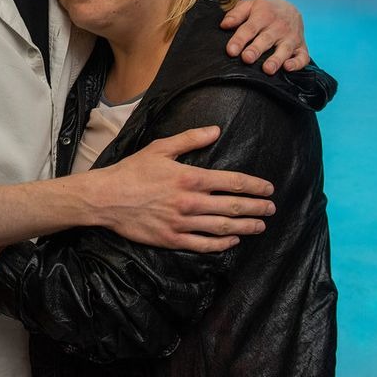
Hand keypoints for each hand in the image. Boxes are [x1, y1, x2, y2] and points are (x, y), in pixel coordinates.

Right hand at [80, 127, 275, 252]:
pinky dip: (222, 244)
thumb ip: (190, 139)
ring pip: (223, 228)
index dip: (254, 186)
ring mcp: (182, 223)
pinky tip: (233, 240)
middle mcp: (190, 202)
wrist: (105, 198)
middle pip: (233, 207)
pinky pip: (204, 245)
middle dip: (257, 208)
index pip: (232, 182)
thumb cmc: (131, 171)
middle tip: (271, 208)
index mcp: (190, 178)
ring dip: (245, 226)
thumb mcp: (160, 148)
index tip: (268, 189)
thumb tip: (215, 130)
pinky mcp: (172, 239)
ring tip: (260, 225)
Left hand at [219, 0, 308, 73]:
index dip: (239, 40)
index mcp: (263, 15)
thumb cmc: (265, 11)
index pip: (249, 28)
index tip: (231, 51)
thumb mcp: (250, 6)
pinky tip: (288, 68)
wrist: (291, 9)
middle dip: (256, 49)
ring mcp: (291, 38)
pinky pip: (302, 57)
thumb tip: (224, 25)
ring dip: (276, 60)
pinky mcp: (301, 47)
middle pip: (266, 39)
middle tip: (247, 58)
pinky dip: (297, 63)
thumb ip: (236, 14)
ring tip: (267, 69)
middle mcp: (278, 27)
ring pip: (284, 50)